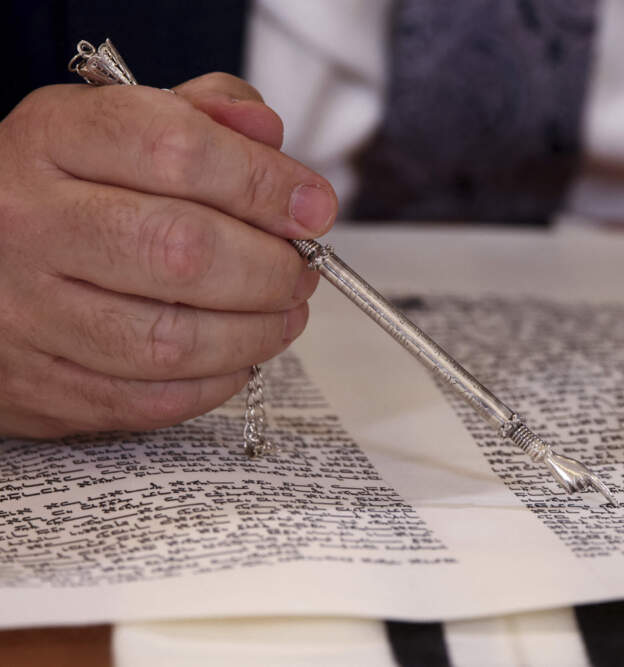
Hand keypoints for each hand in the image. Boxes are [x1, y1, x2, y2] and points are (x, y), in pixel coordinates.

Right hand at [0, 73, 336, 437]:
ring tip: (285, 315)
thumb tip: (268, 134)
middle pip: (182, 250)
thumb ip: (198, 118)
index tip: (314, 207)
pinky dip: (213, 384)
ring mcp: (23, 312)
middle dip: (270, 267)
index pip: (177, 149)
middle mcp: (26, 223)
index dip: (265, 181)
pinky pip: (147, 400)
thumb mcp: (113, 128)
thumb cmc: (60, 190)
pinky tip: (237, 358)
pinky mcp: (35, 386)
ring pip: (169, 340)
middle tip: (301, 271)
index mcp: (50, 140)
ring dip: (255, 333)